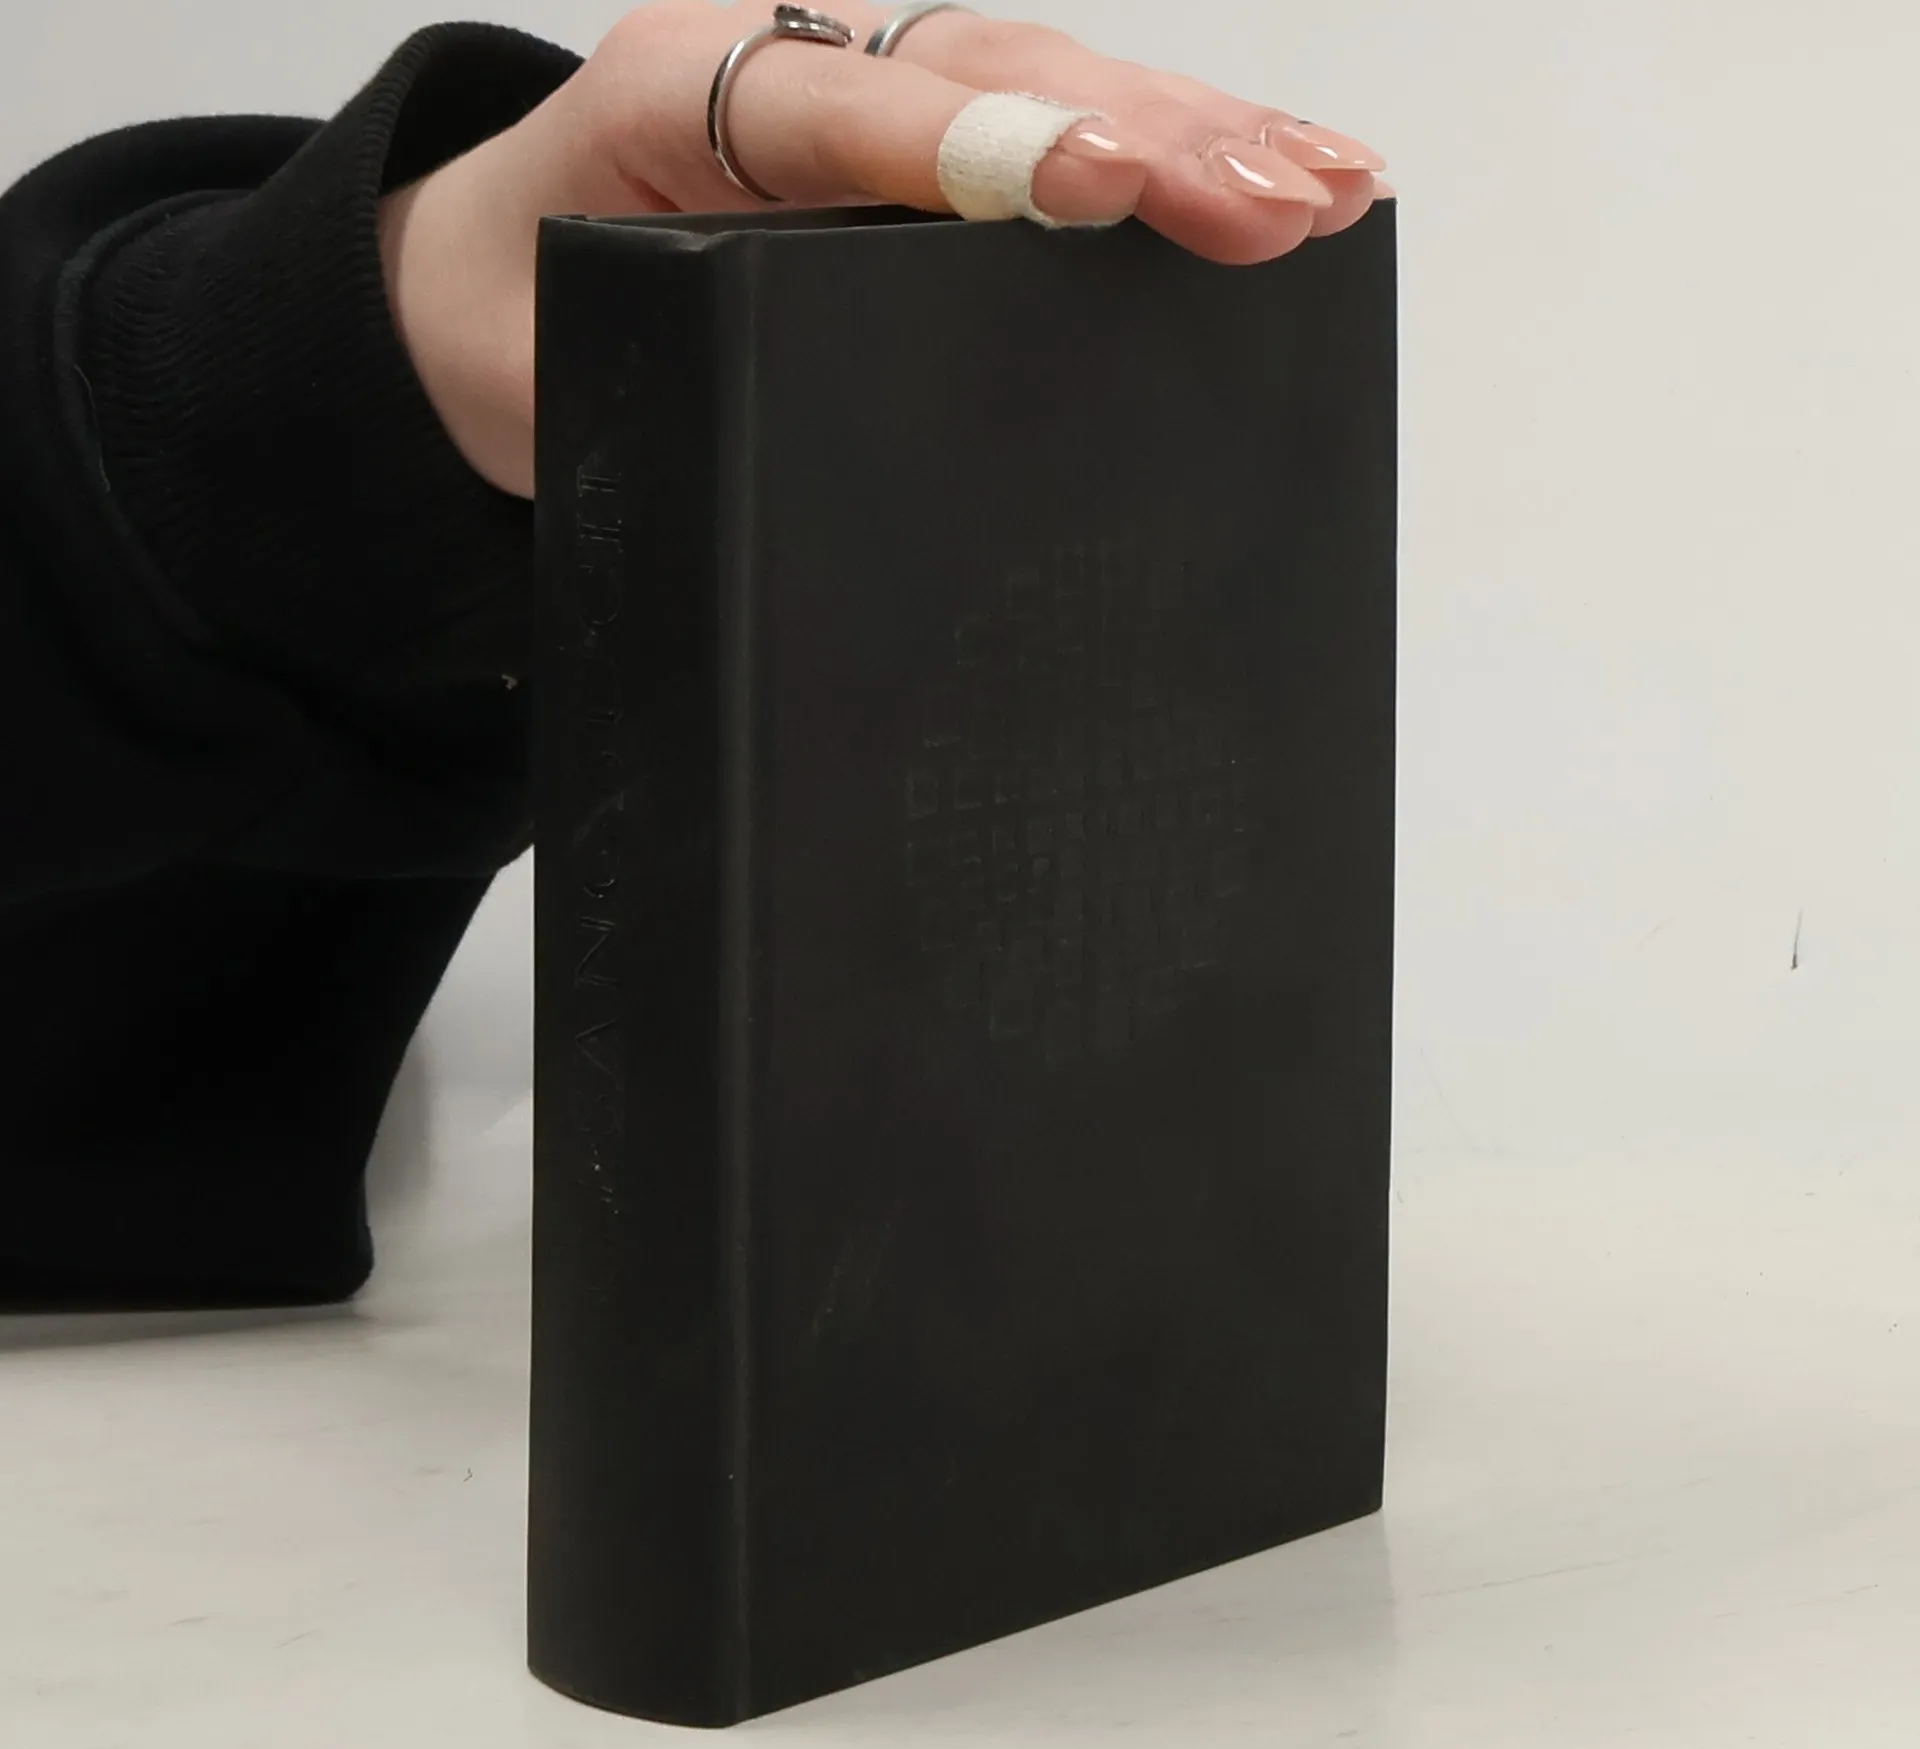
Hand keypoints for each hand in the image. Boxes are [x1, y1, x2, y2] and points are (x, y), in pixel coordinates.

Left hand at [380, 2, 1388, 496]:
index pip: (843, 107)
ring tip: (1326, 186)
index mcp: (678, 95)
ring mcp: (871, 100)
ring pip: (1051, 88)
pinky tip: (1276, 185)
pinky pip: (1053, 136)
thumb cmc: (528, 321)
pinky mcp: (923, 152)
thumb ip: (661, 381)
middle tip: (1272, 202)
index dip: (977, 143)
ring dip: (1198, 137)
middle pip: (989, 77)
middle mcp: (794, 71)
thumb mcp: (556, 368)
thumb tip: (818, 459)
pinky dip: (1169, 163)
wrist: (481, 299)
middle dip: (1145, 135)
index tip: (1095, 183)